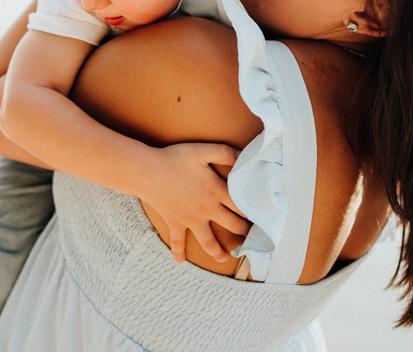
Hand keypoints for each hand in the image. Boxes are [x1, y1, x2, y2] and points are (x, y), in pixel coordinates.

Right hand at [144, 142, 248, 264]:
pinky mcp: (175, 223)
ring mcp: (191, 219)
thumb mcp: (202, 150)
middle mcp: (207, 210)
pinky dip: (178, 252)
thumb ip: (224, 152)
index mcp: (216, 192)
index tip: (264, 217)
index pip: (242, 206)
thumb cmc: (174, 159)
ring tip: (226, 258)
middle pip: (232, 225)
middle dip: (244, 232)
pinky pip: (177, 241)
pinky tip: (180, 262)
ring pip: (209, 241)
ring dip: (219, 252)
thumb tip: (243, 156)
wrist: (148, 173)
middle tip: (252, 236)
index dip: (255, 212)